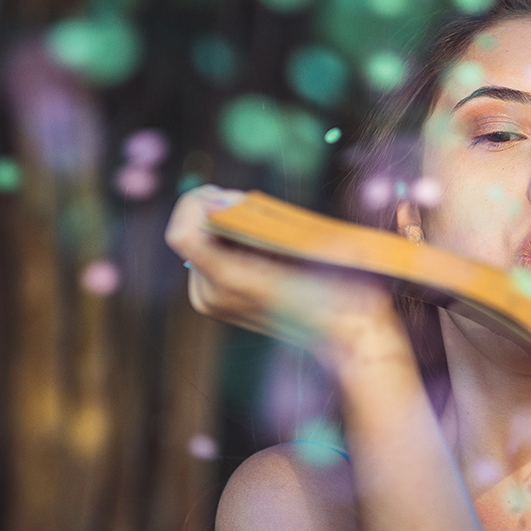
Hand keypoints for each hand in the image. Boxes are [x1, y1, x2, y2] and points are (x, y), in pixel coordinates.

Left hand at [164, 185, 412, 372]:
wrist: (348, 334)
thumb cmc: (338, 287)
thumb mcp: (313, 242)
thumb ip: (262, 222)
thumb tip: (232, 204)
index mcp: (231, 280)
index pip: (182, 234)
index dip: (197, 204)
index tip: (230, 197)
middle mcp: (212, 294)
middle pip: (197, 231)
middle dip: (221, 210)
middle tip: (257, 206)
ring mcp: (212, 302)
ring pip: (204, 243)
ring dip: (229, 226)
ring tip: (267, 229)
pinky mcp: (218, 304)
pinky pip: (210, 258)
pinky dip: (230, 242)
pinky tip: (263, 245)